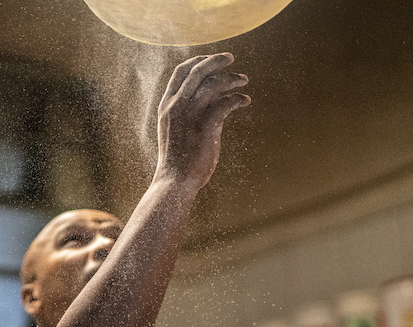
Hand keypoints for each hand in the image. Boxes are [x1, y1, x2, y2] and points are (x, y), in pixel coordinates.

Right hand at [154, 53, 249, 190]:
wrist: (174, 181)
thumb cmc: (178, 158)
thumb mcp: (178, 130)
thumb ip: (195, 112)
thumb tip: (220, 101)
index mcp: (167, 105)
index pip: (181, 72)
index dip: (198, 60)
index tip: (212, 59)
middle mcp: (176, 106)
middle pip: (197, 71)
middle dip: (216, 61)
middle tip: (231, 58)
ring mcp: (189, 116)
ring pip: (213, 84)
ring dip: (231, 78)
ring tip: (244, 80)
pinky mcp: (204, 127)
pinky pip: (225, 103)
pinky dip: (238, 98)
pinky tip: (245, 100)